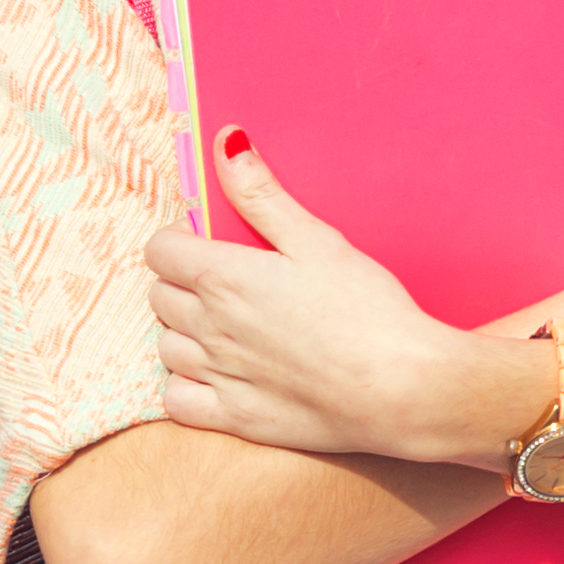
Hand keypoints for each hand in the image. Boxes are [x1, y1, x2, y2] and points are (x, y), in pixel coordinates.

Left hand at [151, 135, 538, 463]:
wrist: (402, 388)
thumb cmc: (367, 309)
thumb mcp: (317, 238)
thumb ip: (261, 194)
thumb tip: (226, 144)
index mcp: (224, 278)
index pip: (161, 250)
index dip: (179, 239)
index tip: (208, 240)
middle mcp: (210, 328)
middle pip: (160, 295)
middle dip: (182, 281)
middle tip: (225, 280)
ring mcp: (219, 377)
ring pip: (166, 347)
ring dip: (183, 331)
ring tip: (223, 325)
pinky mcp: (236, 419)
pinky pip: (178, 400)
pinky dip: (186, 385)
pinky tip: (216, 374)